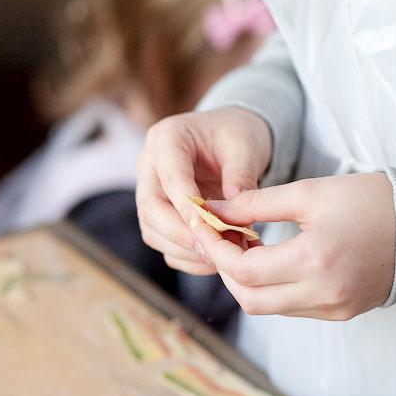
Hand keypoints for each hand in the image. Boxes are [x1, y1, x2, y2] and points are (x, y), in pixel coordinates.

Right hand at [136, 107, 272, 274]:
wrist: (230, 139)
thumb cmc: (235, 136)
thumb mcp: (246, 146)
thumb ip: (241, 176)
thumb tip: (234, 216)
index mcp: (166, 138)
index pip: (170, 178)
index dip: (188, 207)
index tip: (213, 228)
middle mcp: (149, 167)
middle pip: (150, 210)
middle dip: (181, 235)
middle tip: (215, 250)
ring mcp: (151, 194)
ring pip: (154, 233)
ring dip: (187, 251)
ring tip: (225, 255)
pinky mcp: (159, 218)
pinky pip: (166, 247)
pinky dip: (190, 259)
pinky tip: (218, 259)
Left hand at [192, 173, 395, 319]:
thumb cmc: (371, 200)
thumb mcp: (309, 192)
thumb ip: (255, 203)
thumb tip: (213, 211)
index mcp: (315, 259)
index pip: (244, 269)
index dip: (215, 249)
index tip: (203, 226)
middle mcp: (324, 293)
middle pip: (250, 299)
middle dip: (226, 270)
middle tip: (218, 238)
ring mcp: (334, 308)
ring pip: (269, 308)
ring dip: (248, 281)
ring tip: (243, 246)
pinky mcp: (342, 313)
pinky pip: (292, 308)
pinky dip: (273, 288)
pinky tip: (271, 260)